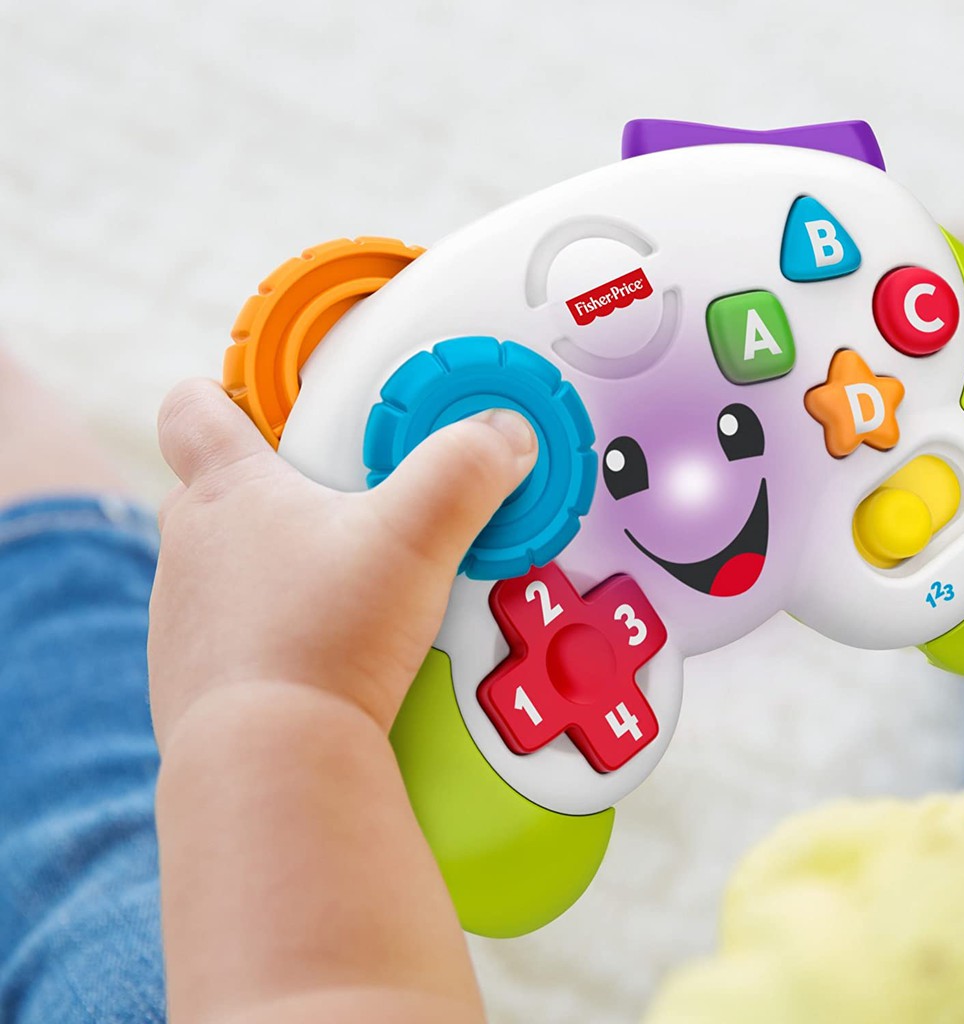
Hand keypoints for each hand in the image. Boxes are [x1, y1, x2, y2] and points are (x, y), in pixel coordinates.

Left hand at [150, 378, 535, 747]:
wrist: (273, 765)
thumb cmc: (322, 640)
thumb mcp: (413, 536)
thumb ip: (464, 472)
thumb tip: (502, 436)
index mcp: (228, 492)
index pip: (197, 408)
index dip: (231, 393)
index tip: (282, 403)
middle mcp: (192, 550)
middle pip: (223, 490)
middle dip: (287, 490)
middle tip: (357, 507)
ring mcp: (186, 619)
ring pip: (233, 567)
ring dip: (286, 568)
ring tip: (358, 592)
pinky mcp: (202, 678)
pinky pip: (242, 634)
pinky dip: (284, 632)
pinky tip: (335, 654)